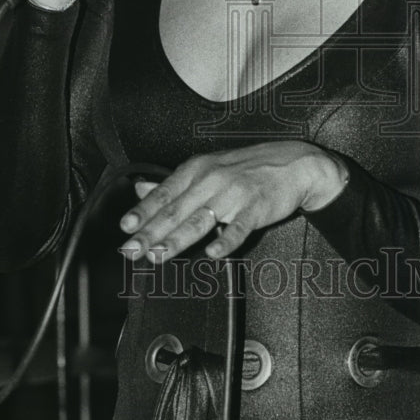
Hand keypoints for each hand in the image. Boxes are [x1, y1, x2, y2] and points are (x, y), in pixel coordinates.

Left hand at [118, 142, 348, 262]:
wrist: (294, 164)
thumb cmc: (247, 168)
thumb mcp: (207, 168)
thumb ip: (173, 183)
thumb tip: (141, 189)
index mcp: (197, 169)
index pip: (164, 193)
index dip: (143, 211)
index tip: (125, 228)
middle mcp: (212, 179)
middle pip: (176, 210)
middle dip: (150, 232)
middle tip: (131, 250)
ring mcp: (234, 193)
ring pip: (200, 220)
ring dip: (176, 239)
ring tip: (157, 255)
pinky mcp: (257, 207)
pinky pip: (239, 227)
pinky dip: (226, 241)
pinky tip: (213, 254)